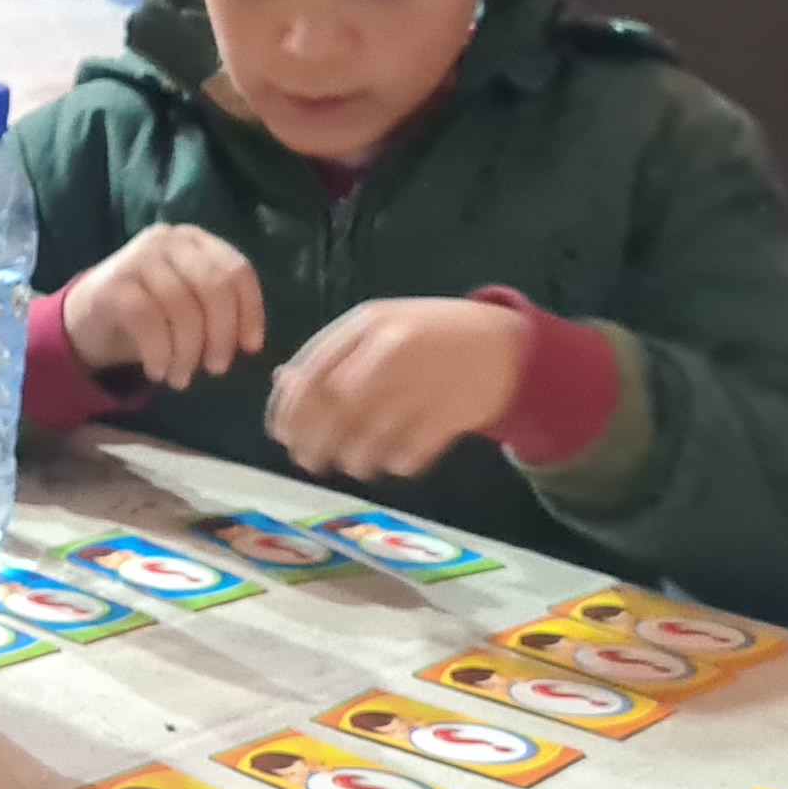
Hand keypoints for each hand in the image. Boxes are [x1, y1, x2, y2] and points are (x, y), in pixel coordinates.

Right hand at [60, 223, 264, 388]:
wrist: (85, 320)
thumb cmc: (147, 315)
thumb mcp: (188, 304)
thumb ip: (218, 310)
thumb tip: (250, 343)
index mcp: (194, 240)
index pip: (238, 270)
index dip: (251, 312)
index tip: (250, 348)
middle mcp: (167, 240)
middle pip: (214, 287)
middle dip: (220, 335)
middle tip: (215, 369)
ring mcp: (137, 258)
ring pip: (182, 307)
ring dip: (187, 353)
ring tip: (181, 378)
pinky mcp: (112, 285)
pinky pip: (149, 322)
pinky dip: (159, 353)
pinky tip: (158, 372)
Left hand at [260, 297, 528, 483]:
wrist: (506, 344)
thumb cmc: (428, 339)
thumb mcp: (377, 331)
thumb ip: (331, 355)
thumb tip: (282, 384)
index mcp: (368, 323)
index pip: (312, 373)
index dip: (290, 411)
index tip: (281, 436)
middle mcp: (394, 349)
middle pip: (335, 408)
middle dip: (313, 442)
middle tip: (307, 461)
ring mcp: (426, 380)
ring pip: (369, 437)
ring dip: (352, 459)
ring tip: (353, 463)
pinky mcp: (454, 413)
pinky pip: (409, 453)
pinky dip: (394, 464)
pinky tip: (393, 460)